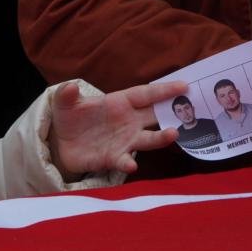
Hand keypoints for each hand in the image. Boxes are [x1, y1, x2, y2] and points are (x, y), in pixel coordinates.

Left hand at [48, 81, 186, 180]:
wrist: (61, 143)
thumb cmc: (70, 117)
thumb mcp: (64, 103)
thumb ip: (67, 94)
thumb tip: (69, 87)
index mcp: (119, 102)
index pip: (145, 94)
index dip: (163, 90)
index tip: (184, 85)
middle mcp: (128, 121)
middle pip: (154, 115)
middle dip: (172, 112)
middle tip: (190, 110)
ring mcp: (124, 141)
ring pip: (148, 139)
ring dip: (160, 138)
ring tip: (173, 134)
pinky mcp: (114, 158)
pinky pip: (124, 160)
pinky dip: (128, 162)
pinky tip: (131, 165)